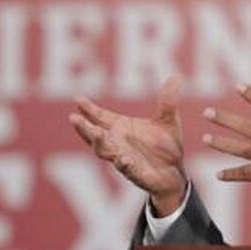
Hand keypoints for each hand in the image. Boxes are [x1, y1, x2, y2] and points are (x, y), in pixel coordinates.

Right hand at [68, 76, 187, 214]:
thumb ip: (167, 101)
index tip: (77, 99)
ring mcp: (122, 157)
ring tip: (96, 133)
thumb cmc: (166, 145)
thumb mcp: (167, 120)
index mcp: (121, 127)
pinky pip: (125, 168)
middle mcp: (117, 142)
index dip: (88, 109)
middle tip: (74, 118)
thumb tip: (176, 77)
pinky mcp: (133, 172)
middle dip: (84, 127)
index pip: (100, 117)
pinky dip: (123, 163)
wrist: (175, 171)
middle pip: (95, 134)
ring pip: (104, 151)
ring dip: (98, 143)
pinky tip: (123, 159)